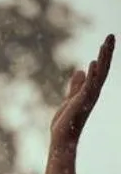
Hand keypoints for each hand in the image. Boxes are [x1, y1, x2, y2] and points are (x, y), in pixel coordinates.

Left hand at [51, 33, 112, 148]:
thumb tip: (81, 71)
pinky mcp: (81, 103)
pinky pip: (89, 86)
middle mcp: (93, 92)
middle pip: (103, 68)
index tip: (107, 40)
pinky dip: (92, 75)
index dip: (104, 54)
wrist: (62, 138)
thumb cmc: (66, 121)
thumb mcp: (70, 98)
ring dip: (103, 58)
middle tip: (111, 35)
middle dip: (107, 51)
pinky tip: (93, 63)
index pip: (101, 69)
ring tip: (105, 43)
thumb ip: (76, 85)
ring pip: (99, 74)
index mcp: (91, 90)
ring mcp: (89, 97)